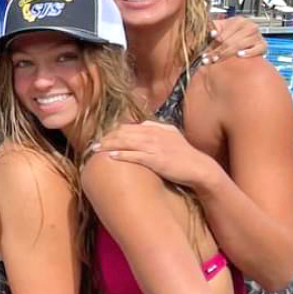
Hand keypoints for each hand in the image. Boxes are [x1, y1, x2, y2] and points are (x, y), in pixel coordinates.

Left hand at [92, 121, 221, 187]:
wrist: (199, 168)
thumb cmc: (185, 156)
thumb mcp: (172, 136)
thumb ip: (157, 129)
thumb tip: (141, 125)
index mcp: (157, 128)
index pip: (130, 127)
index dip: (114, 132)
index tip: (103, 137)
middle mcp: (154, 134)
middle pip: (124, 132)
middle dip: (107, 137)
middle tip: (93, 143)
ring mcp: (155, 146)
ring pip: (126, 142)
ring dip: (109, 145)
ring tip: (96, 149)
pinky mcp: (156, 159)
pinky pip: (135, 155)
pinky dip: (121, 154)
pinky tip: (110, 156)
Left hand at [206, 17, 267, 63]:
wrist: (248, 36)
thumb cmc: (233, 32)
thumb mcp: (222, 27)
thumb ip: (214, 28)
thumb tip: (211, 32)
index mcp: (239, 21)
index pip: (225, 33)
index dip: (214, 43)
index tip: (205, 51)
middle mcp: (250, 26)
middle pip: (231, 40)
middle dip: (217, 51)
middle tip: (208, 59)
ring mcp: (257, 36)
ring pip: (241, 45)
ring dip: (227, 53)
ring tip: (217, 59)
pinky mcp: (263, 45)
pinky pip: (257, 49)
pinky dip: (248, 52)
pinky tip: (239, 55)